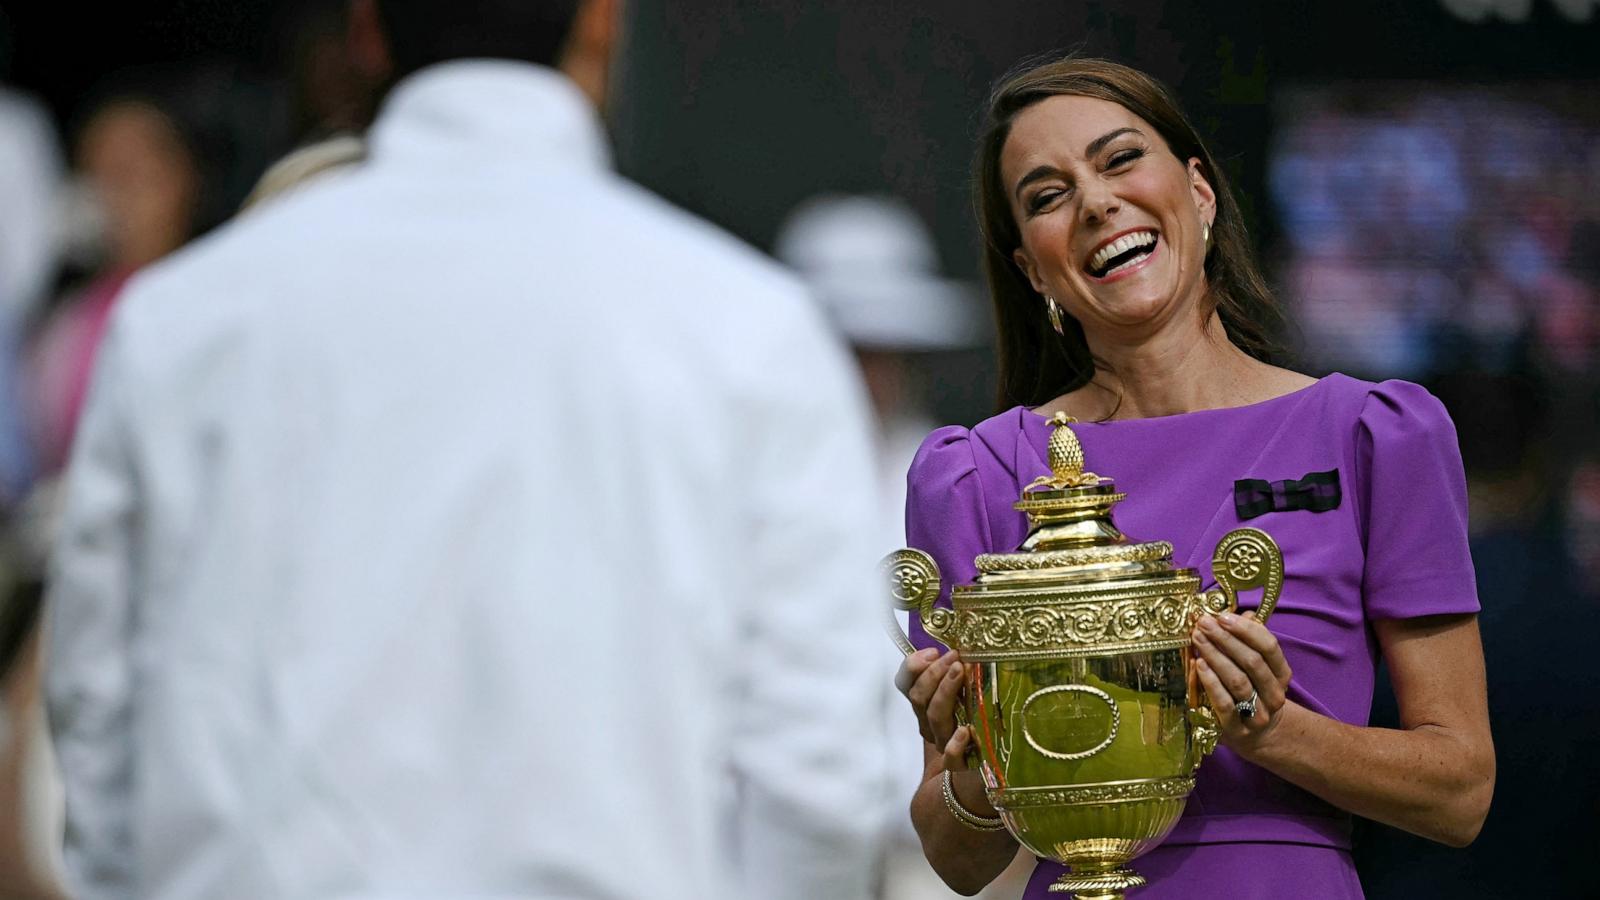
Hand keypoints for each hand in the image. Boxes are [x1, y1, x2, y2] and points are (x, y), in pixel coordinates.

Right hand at [894, 647, 973, 770]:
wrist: (979, 771)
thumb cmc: (976, 724)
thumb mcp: (967, 690)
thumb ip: (957, 672)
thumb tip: (958, 651)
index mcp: (925, 705)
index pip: (906, 683)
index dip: (913, 665)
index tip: (934, 651)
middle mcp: (929, 724)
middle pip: (919, 697)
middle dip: (934, 672)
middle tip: (954, 657)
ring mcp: (942, 743)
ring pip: (934, 717)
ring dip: (945, 691)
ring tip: (960, 671)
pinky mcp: (959, 764)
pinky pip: (951, 756)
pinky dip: (955, 743)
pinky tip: (965, 730)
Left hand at [1191, 611, 1293, 753]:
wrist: (1254, 735)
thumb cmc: (1251, 690)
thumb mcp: (1256, 666)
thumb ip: (1250, 641)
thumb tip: (1243, 614)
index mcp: (1282, 675)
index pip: (1269, 647)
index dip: (1246, 629)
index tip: (1222, 616)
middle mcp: (1274, 695)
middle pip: (1252, 662)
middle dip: (1225, 639)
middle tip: (1203, 623)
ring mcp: (1257, 715)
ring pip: (1238, 682)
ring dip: (1215, 657)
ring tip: (1197, 639)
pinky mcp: (1236, 730)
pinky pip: (1223, 704)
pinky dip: (1210, 683)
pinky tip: (1197, 665)